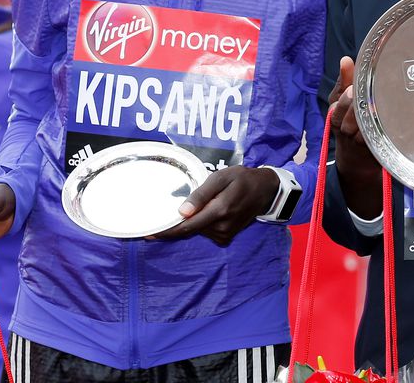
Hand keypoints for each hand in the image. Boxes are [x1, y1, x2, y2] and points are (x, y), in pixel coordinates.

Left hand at [152, 165, 279, 246]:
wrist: (265, 190)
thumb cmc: (242, 179)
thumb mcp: (221, 177)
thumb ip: (201, 194)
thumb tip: (182, 211)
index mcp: (219, 211)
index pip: (186, 226)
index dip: (166, 231)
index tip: (148, 233)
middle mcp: (221, 226)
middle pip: (189, 230)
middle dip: (175, 225)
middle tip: (160, 217)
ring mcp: (225, 234)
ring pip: (197, 231)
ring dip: (190, 222)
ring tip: (196, 205)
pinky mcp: (227, 237)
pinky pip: (205, 232)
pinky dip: (199, 224)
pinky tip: (204, 212)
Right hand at [330, 56, 382, 218]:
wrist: (356, 160)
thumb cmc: (348, 123)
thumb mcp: (341, 102)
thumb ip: (344, 81)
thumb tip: (346, 59)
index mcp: (335, 116)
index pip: (337, 107)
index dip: (345, 100)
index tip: (352, 88)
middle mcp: (346, 129)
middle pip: (351, 118)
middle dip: (357, 108)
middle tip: (364, 95)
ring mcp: (361, 141)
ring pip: (365, 130)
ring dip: (371, 118)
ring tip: (379, 106)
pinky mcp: (376, 149)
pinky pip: (380, 140)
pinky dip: (384, 130)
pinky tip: (392, 119)